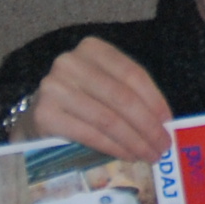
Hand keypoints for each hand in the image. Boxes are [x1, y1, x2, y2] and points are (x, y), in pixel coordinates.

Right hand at [20, 37, 172, 162]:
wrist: (35, 118)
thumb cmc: (79, 102)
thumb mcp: (104, 87)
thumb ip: (129, 95)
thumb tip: (164, 122)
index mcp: (92, 49)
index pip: (132, 73)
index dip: (155, 99)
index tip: (169, 121)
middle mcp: (70, 62)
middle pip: (121, 97)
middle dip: (147, 125)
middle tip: (163, 145)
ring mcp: (54, 87)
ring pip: (108, 118)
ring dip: (134, 141)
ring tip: (149, 154)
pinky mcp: (45, 114)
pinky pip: (90, 134)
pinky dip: (114, 147)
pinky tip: (127, 155)